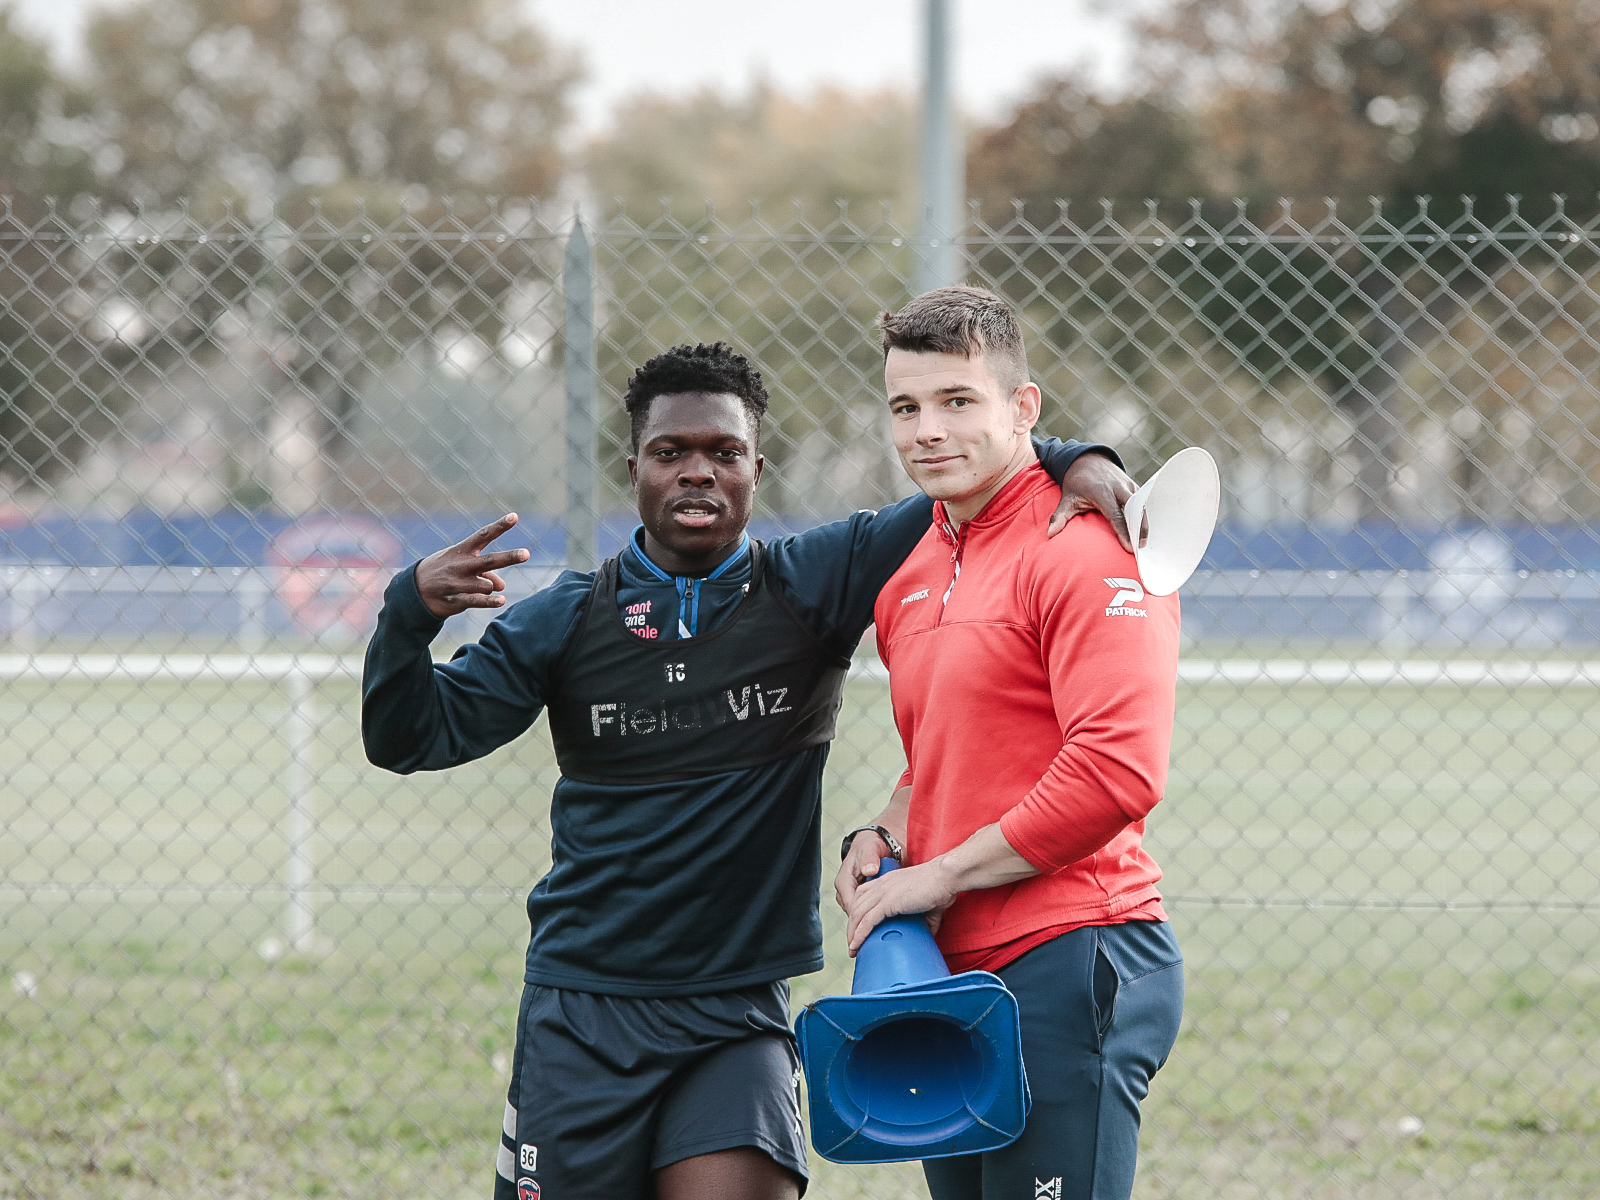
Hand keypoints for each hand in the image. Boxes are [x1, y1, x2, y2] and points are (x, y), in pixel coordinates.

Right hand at [414, 514, 530, 618]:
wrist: (415, 590)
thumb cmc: (445, 571)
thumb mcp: (462, 564)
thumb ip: (486, 572)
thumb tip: (502, 586)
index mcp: (462, 550)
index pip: (483, 535)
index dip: (499, 526)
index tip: (515, 516)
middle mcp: (461, 565)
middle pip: (489, 561)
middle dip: (508, 557)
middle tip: (526, 554)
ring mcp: (457, 583)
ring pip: (487, 584)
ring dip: (489, 587)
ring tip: (478, 587)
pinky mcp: (455, 600)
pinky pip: (477, 600)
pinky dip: (490, 601)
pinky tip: (501, 600)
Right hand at [834, 830, 890, 915]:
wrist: (874, 846)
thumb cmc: (869, 847)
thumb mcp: (870, 849)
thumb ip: (869, 858)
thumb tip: (869, 870)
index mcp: (843, 881)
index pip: (850, 906)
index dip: (862, 916)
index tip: (877, 920)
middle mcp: (845, 890)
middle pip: (854, 913)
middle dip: (867, 919)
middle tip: (885, 921)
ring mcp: (852, 895)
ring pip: (859, 913)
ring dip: (871, 916)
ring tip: (888, 916)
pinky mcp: (859, 897)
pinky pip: (865, 909)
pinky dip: (874, 911)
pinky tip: (886, 911)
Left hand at [844, 860, 956, 955]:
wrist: (945, 877)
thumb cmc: (941, 886)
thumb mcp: (928, 905)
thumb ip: (927, 920)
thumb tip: (929, 935)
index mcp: (887, 881)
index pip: (862, 896)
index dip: (857, 913)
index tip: (858, 929)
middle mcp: (881, 885)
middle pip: (856, 906)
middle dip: (852, 926)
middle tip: (853, 943)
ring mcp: (883, 892)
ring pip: (858, 914)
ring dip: (852, 933)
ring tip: (853, 949)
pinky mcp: (888, 902)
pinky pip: (867, 921)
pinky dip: (860, 934)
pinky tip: (857, 944)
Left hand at [1048, 453, 1146, 550]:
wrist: (1087, 459)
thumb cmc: (1076, 482)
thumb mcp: (1066, 498)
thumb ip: (1059, 516)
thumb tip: (1050, 534)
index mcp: (1101, 492)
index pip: (1115, 515)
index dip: (1123, 532)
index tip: (1129, 548)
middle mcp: (1117, 487)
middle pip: (1134, 509)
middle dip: (1140, 528)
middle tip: (1141, 547)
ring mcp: (1127, 484)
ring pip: (1141, 504)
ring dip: (1145, 522)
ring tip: (1144, 541)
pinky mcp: (1132, 484)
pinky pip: (1142, 500)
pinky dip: (1144, 513)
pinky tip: (1145, 528)